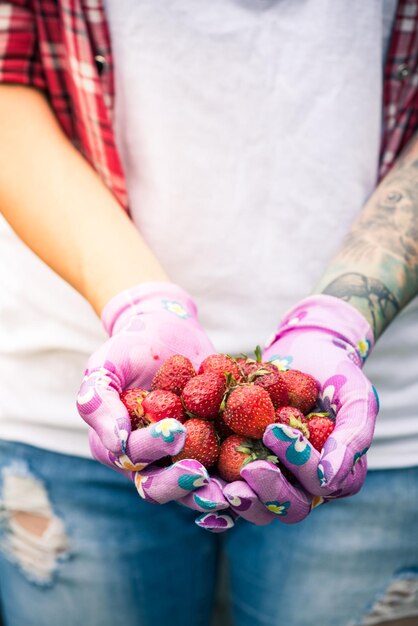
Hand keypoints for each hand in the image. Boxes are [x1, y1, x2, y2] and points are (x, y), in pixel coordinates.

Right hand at [76, 281, 231, 519]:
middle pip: (161, 487)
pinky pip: (226, 472)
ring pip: (195, 490)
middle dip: (181, 486)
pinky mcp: (214, 451)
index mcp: (117, 447)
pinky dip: (241, 478)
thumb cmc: (130, 346)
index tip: (177, 430)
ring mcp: (183, 459)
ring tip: (235, 491)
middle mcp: (149, 462)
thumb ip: (98, 401)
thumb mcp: (106, 366)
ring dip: (214, 495)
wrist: (169, 331)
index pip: (133, 458)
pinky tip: (262, 473)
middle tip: (203, 476)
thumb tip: (117, 444)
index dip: (153, 449)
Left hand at [223, 294, 378, 524]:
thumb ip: (352, 436)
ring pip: (254, 506)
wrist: (305, 352)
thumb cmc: (337, 373)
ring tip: (213, 484)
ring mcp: (271, 478)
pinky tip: (192, 478)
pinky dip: (209, 489)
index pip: (318, 485)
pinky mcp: (240, 466)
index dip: (297, 465)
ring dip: (234, 500)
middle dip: (266, 492)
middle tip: (247, 468)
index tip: (274, 431)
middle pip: (286, 507)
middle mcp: (302, 486)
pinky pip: (226, 486)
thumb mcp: (355, 396)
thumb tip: (327, 481)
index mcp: (333, 476)